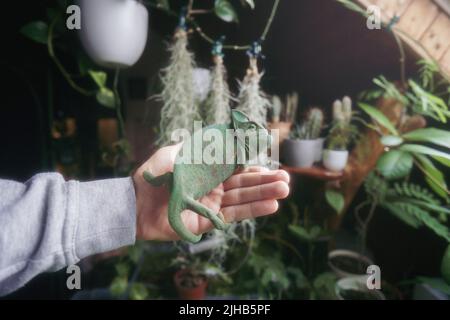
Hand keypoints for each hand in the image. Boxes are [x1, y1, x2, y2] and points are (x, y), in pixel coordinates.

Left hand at [133, 144, 289, 240]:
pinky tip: (271, 206)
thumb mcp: (174, 154)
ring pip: (242, 199)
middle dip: (265, 181)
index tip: (271, 163)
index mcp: (207, 171)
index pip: (236, 168)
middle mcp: (213, 188)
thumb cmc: (152, 176)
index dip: (254, 166)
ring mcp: (211, 205)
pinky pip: (232, 216)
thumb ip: (197, 147)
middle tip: (287, 180)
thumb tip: (222, 136)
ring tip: (285, 190)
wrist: (134, 202)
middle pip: (244, 184)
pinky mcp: (206, 221)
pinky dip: (252, 211)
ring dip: (264, 195)